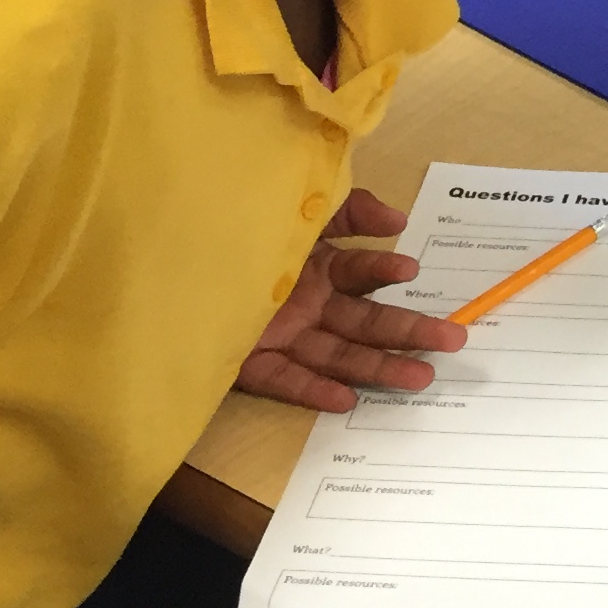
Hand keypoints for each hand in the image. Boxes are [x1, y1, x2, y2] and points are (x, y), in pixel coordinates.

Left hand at [235, 188, 467, 413]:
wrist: (153, 261)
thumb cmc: (228, 227)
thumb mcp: (293, 207)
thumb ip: (346, 209)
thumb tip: (397, 220)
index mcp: (312, 266)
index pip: (360, 270)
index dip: (384, 268)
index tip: (411, 269)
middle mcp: (301, 302)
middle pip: (364, 319)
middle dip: (408, 329)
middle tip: (454, 339)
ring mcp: (278, 335)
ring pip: (338, 354)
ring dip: (379, 366)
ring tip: (421, 379)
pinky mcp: (247, 362)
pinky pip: (286, 379)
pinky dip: (314, 390)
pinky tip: (346, 400)